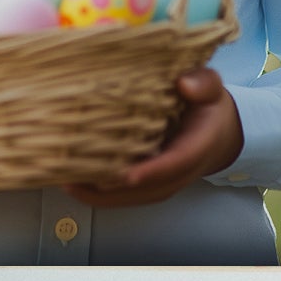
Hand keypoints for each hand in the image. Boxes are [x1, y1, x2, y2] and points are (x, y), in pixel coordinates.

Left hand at [68, 69, 243, 208]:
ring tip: (62, 179)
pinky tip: (69, 182)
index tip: (127, 175)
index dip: (151, 171)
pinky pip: (121, 197)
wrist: (217, 135)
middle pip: (144, 189)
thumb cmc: (207, 107)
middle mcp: (178, 173)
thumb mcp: (211, 88)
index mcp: (196, 147)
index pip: (175, 163)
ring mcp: (162, 184)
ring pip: (128, 197)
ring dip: (97, 193)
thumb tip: (185, 83)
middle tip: (74, 174)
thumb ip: (203, 83)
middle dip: (110, 186)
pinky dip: (96, 193)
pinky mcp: (147, 187)